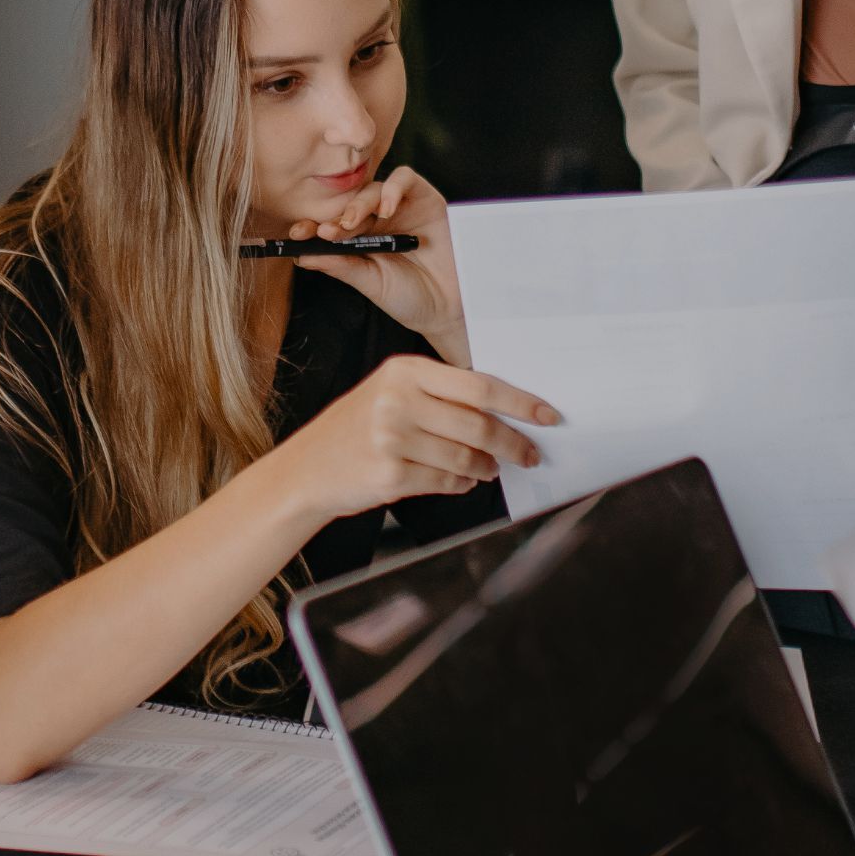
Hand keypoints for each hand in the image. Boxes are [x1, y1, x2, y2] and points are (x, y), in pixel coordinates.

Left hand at [270, 167, 464, 351]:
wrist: (454, 307)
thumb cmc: (412, 298)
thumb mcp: (371, 284)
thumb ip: (341, 267)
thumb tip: (301, 255)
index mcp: (359, 240)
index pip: (330, 224)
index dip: (312, 226)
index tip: (295, 234)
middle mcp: (377, 221)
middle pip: (348, 204)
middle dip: (334, 216)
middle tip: (327, 231)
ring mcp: (401, 207)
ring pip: (372, 189)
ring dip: (359, 203)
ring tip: (353, 223)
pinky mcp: (425, 198)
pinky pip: (404, 178)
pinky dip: (392, 188)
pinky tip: (387, 210)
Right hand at [276, 355, 556, 520]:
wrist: (307, 469)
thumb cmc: (357, 430)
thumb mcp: (392, 394)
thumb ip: (441, 396)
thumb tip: (505, 411)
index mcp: (405, 370)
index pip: (479, 386)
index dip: (520, 402)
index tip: (547, 415)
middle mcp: (398, 399)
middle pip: (478, 425)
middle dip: (513, 444)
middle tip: (530, 454)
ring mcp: (392, 438)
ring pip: (466, 458)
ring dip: (486, 468)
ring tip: (490, 469)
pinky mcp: (390, 475)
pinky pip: (446, 482)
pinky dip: (461, 484)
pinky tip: (461, 481)